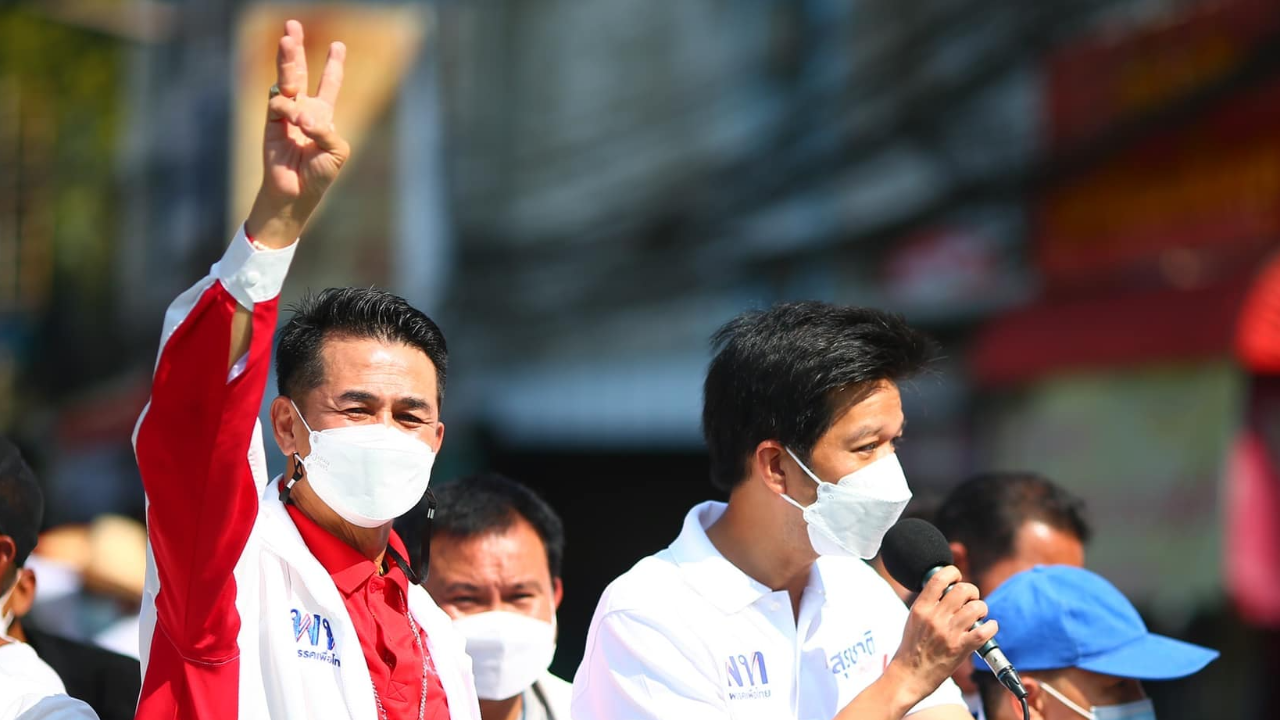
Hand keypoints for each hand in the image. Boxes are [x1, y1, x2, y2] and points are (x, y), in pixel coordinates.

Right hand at [247, 20, 349, 247]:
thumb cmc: (320, 175)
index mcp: (323, 116)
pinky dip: (290, 109)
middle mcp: (304, 111)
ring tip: (288, 38)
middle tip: (292, 26)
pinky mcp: (271, 124)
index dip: (333, 66)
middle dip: (296, 50)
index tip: (339, 46)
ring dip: (288, 59)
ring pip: (285, 80)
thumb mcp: (336, 151)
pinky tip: (298, 119)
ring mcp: (285, 116)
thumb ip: (325, 130)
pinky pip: (278, 105)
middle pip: (299, 73)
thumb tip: (304, 116)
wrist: (297, 194)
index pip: (329, 85)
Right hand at [885, 566, 997, 704]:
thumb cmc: (911, 648)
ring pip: (976, 608)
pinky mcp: (960, 649)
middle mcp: (935, 618)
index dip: (953, 573)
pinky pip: (984, 631)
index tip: (957, 578)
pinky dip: (991, 626)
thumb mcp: (913, 619)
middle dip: (972, 591)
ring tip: (978, 614)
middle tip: (971, 599)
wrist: (909, 675)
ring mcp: (948, 633)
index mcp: (921, 608)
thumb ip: (928, 604)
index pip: (939, 578)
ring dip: (981, 608)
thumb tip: (946, 590)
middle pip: (962, 590)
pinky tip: (989, 627)